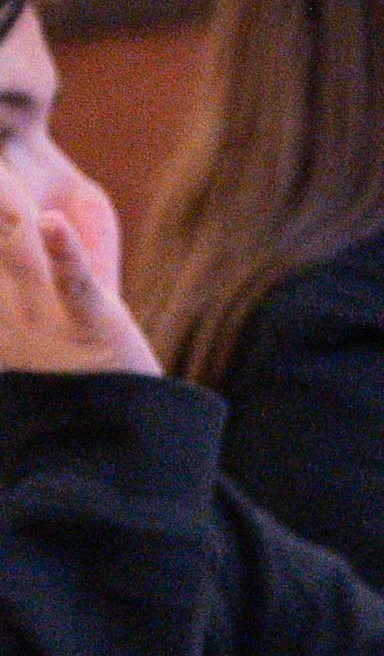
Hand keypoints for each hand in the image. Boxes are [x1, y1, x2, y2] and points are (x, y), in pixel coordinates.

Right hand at [0, 154, 155, 375]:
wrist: (100, 442)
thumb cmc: (81, 373)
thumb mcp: (59, 308)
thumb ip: (75, 252)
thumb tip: (60, 212)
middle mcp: (6, 311)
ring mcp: (44, 319)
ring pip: (16, 256)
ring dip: (2, 213)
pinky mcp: (92, 324)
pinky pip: (74, 284)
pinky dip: (65, 252)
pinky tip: (53, 221)